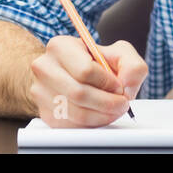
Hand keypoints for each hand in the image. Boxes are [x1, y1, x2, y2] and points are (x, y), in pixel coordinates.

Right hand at [29, 37, 146, 127]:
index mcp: (60, 47)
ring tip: (114, 109)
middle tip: (121, 103)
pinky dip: (92, 123)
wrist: (70, 73)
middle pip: (79, 94)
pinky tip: (100, 114)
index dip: (108, 82)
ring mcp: (41, 92)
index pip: (85, 70)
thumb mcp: (118, 53)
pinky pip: (72, 125)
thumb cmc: (93, 62)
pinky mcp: (45, 113)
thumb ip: (131, 65)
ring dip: (102, 115)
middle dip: (108, 102)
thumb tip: (127, 86)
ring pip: (76, 113)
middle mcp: (45, 68)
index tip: (118, 86)